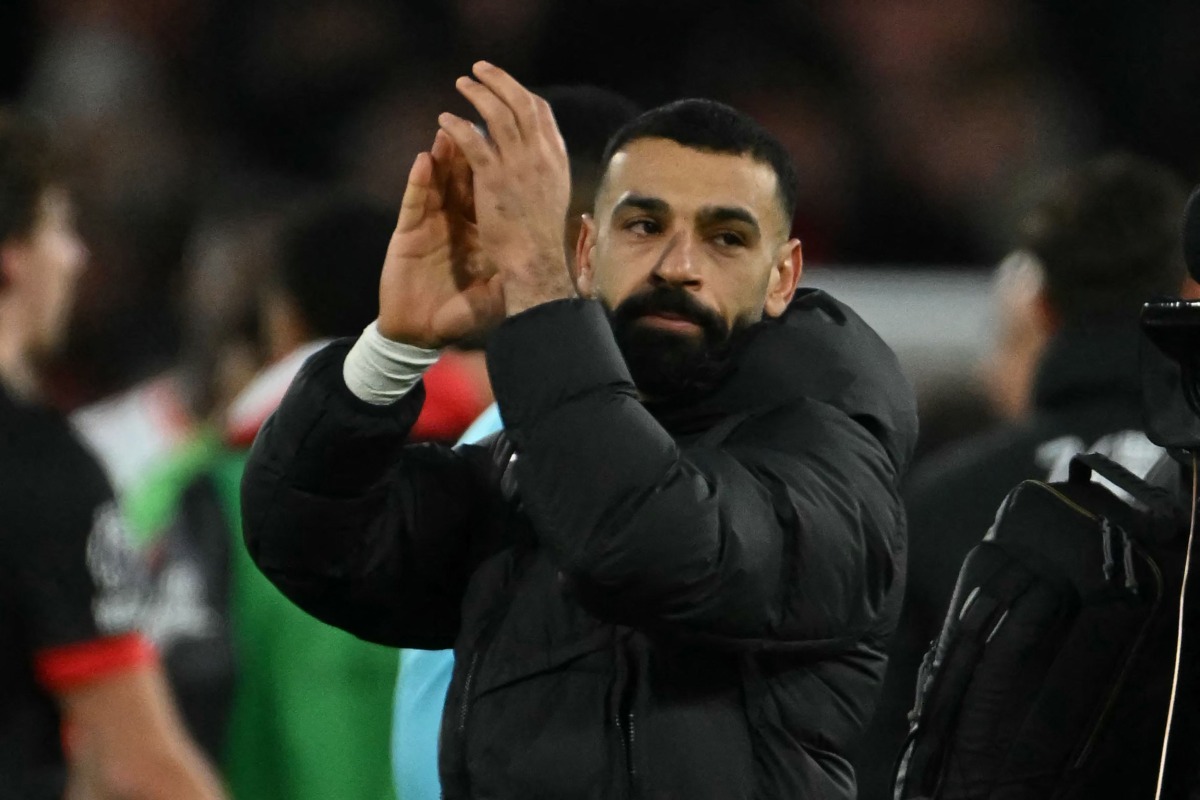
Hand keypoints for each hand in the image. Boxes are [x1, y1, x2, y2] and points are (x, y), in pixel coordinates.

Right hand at [377, 129, 505, 347]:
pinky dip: (419, 181)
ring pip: (437, 183)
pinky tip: (425, 160)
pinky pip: (414, 202)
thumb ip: (512, 275)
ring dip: (444, 156)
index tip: (510, 146)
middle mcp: (453, 224)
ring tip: (449, 128)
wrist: (418, 332)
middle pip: (463, 180)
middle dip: (471, 151)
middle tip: (479, 122)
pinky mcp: (406, 234)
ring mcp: (429, 226)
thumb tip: (543, 265)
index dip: (497, 172)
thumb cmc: (454, 314)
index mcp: (476, 234)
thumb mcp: (491, 295)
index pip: (488, 196)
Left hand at [438, 61, 575, 315]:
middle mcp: (541, 156)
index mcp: (556, 159)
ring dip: (478, 94)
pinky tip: (445, 120)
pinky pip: (474, 141)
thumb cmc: (541, 239)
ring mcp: (519, 165)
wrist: (536, 263)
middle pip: (522, 103)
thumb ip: (545, 171)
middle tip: (480, 69)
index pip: (541, 113)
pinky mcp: (494, 179)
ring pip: (498, 114)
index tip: (505, 87)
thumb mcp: (552, 196)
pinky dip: (459, 126)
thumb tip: (539, 155)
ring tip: (461, 84)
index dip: (521, 95)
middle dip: (500, 81)